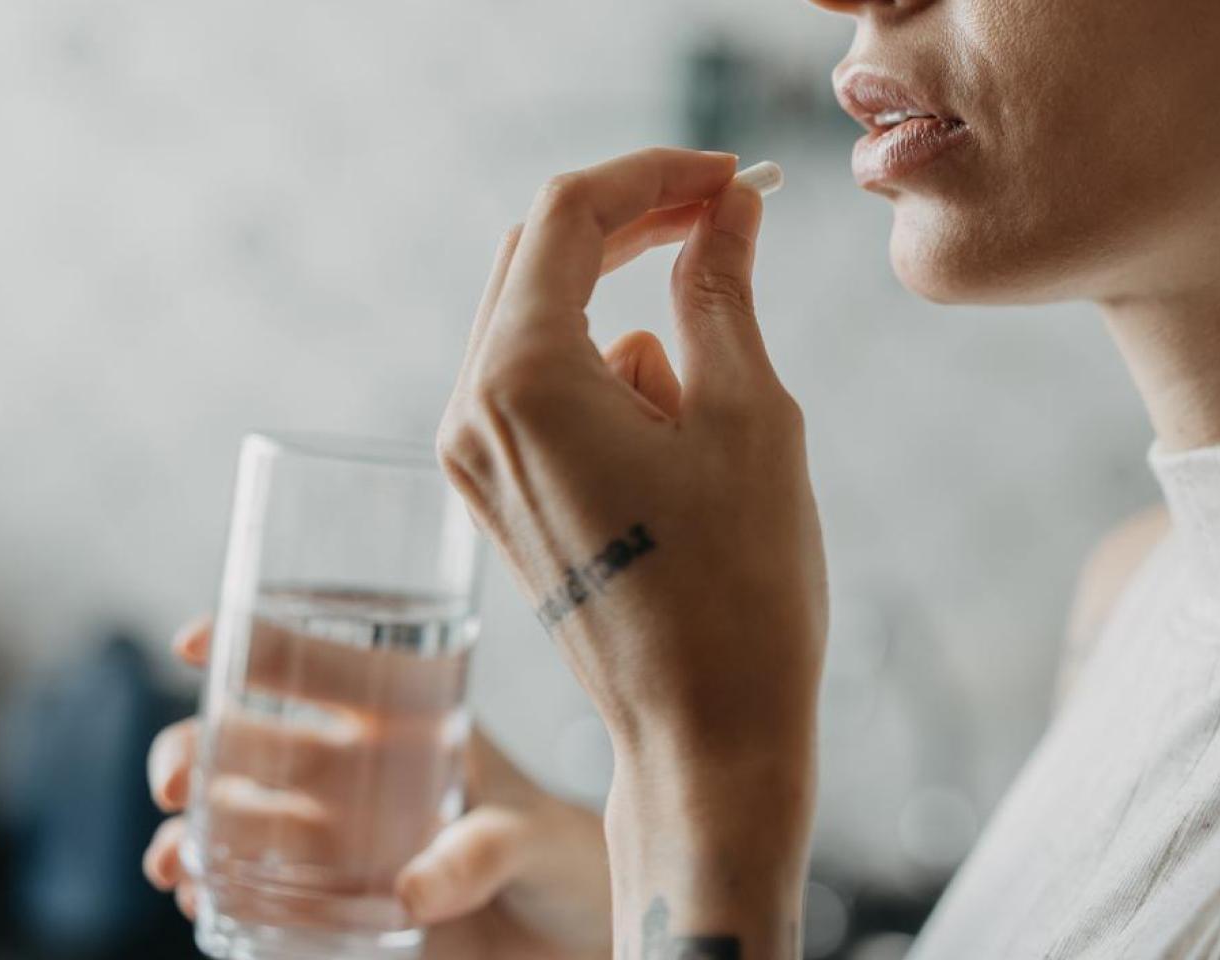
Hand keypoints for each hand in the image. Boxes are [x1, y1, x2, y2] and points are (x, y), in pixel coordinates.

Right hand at [142, 619, 613, 959]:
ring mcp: (335, 842)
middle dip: (192, 751)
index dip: (257, 644)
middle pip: (248, 745)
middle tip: (175, 783)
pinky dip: (213, 896)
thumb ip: (481, 852)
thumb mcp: (533, 837)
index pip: (323, 668)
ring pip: (232, 820)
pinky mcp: (329, 907)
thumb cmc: (560, 857)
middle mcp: (354, 777)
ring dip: (188, 832)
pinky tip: (197, 904)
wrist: (572, 932)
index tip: (198, 642)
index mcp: (404, 725)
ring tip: (175, 863)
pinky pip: (252, 896)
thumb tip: (413, 892)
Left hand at [436, 148, 825, 953]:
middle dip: (634, 226)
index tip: (731, 178)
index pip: (567, 215)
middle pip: (537, 257)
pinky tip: (674, 452)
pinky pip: (542, 388)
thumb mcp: (750, 415)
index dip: (654, 175)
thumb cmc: (740, 586)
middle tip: (727, 220)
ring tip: (713, 400)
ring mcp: (473, 458)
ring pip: (542, 321)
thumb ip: (722, 289)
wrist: (705, 734)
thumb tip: (726, 210)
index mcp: (521, 381)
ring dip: (629, 312)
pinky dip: (610, 377)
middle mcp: (470, 413)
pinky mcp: (495, 492)